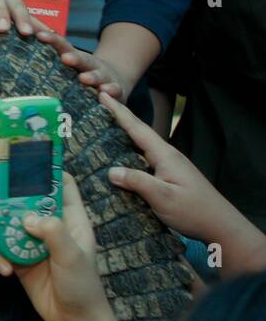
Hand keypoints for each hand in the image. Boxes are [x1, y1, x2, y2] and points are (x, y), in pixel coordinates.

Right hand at [0, 173, 109, 320]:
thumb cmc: (82, 285)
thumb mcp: (72, 256)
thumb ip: (51, 232)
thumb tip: (25, 218)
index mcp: (69, 218)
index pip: (60, 184)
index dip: (45, 171)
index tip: (24, 163)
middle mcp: (49, 226)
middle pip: (22, 201)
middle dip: (3, 203)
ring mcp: (32, 242)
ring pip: (6, 224)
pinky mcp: (19, 260)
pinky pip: (1, 250)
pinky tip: (4, 271)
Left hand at [35, 29, 128, 99]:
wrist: (116, 81)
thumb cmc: (84, 72)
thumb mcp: (70, 62)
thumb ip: (49, 56)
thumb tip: (25, 38)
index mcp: (76, 57)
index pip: (63, 46)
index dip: (53, 40)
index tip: (40, 36)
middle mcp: (91, 65)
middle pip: (82, 59)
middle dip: (74, 58)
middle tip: (65, 58)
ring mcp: (104, 77)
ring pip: (98, 75)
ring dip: (92, 77)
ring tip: (84, 79)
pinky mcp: (116, 90)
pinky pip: (115, 92)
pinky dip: (111, 92)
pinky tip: (106, 93)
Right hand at [98, 91, 258, 250]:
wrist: (220, 225)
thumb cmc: (193, 211)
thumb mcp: (163, 197)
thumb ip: (137, 182)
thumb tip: (110, 171)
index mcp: (165, 155)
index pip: (137, 128)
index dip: (119, 112)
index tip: (103, 95)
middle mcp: (167, 155)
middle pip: (139, 131)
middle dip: (119, 116)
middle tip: (99, 103)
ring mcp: (169, 165)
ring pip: (141, 144)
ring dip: (124, 132)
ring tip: (104, 125)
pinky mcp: (168, 175)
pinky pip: (143, 157)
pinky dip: (129, 150)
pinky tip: (120, 155)